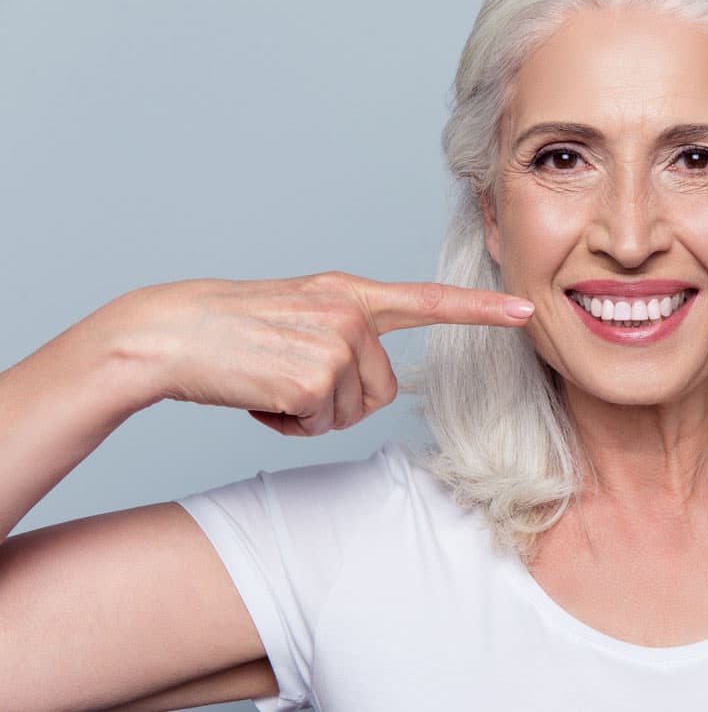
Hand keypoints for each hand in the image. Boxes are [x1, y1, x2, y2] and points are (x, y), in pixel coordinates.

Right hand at [109, 271, 533, 436]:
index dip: (479, 312)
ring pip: (352, 412)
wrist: (171, 333)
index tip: (525, 311)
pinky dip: (288, 424)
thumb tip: (373, 382)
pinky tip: (260, 396)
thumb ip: (344, 333)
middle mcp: (350, 311)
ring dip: (311, 414)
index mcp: (349, 293)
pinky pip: (320, 425)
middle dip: (338, 402)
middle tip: (288, 380)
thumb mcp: (298, 314)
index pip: (426, 300)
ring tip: (270, 382)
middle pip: (383, 390)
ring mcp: (336, 341)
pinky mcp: (316, 375)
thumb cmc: (231, 331)